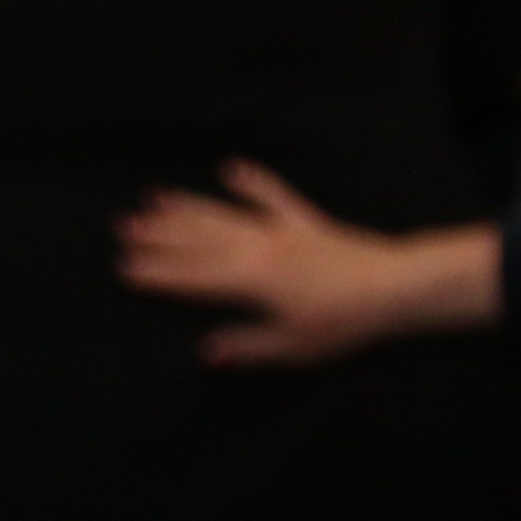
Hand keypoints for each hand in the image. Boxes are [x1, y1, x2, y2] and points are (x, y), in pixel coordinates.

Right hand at [116, 159, 502, 364]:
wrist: (395, 287)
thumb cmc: (343, 323)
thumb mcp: (294, 347)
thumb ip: (247, 347)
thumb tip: (204, 351)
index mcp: (248, 282)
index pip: (191, 277)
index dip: (156, 274)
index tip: (124, 268)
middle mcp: (255, 249)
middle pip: (197, 241)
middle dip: (159, 235)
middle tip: (124, 227)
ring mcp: (278, 230)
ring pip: (222, 215)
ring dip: (187, 208)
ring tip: (155, 198)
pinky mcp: (304, 221)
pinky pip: (272, 197)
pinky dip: (251, 181)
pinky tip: (231, 168)